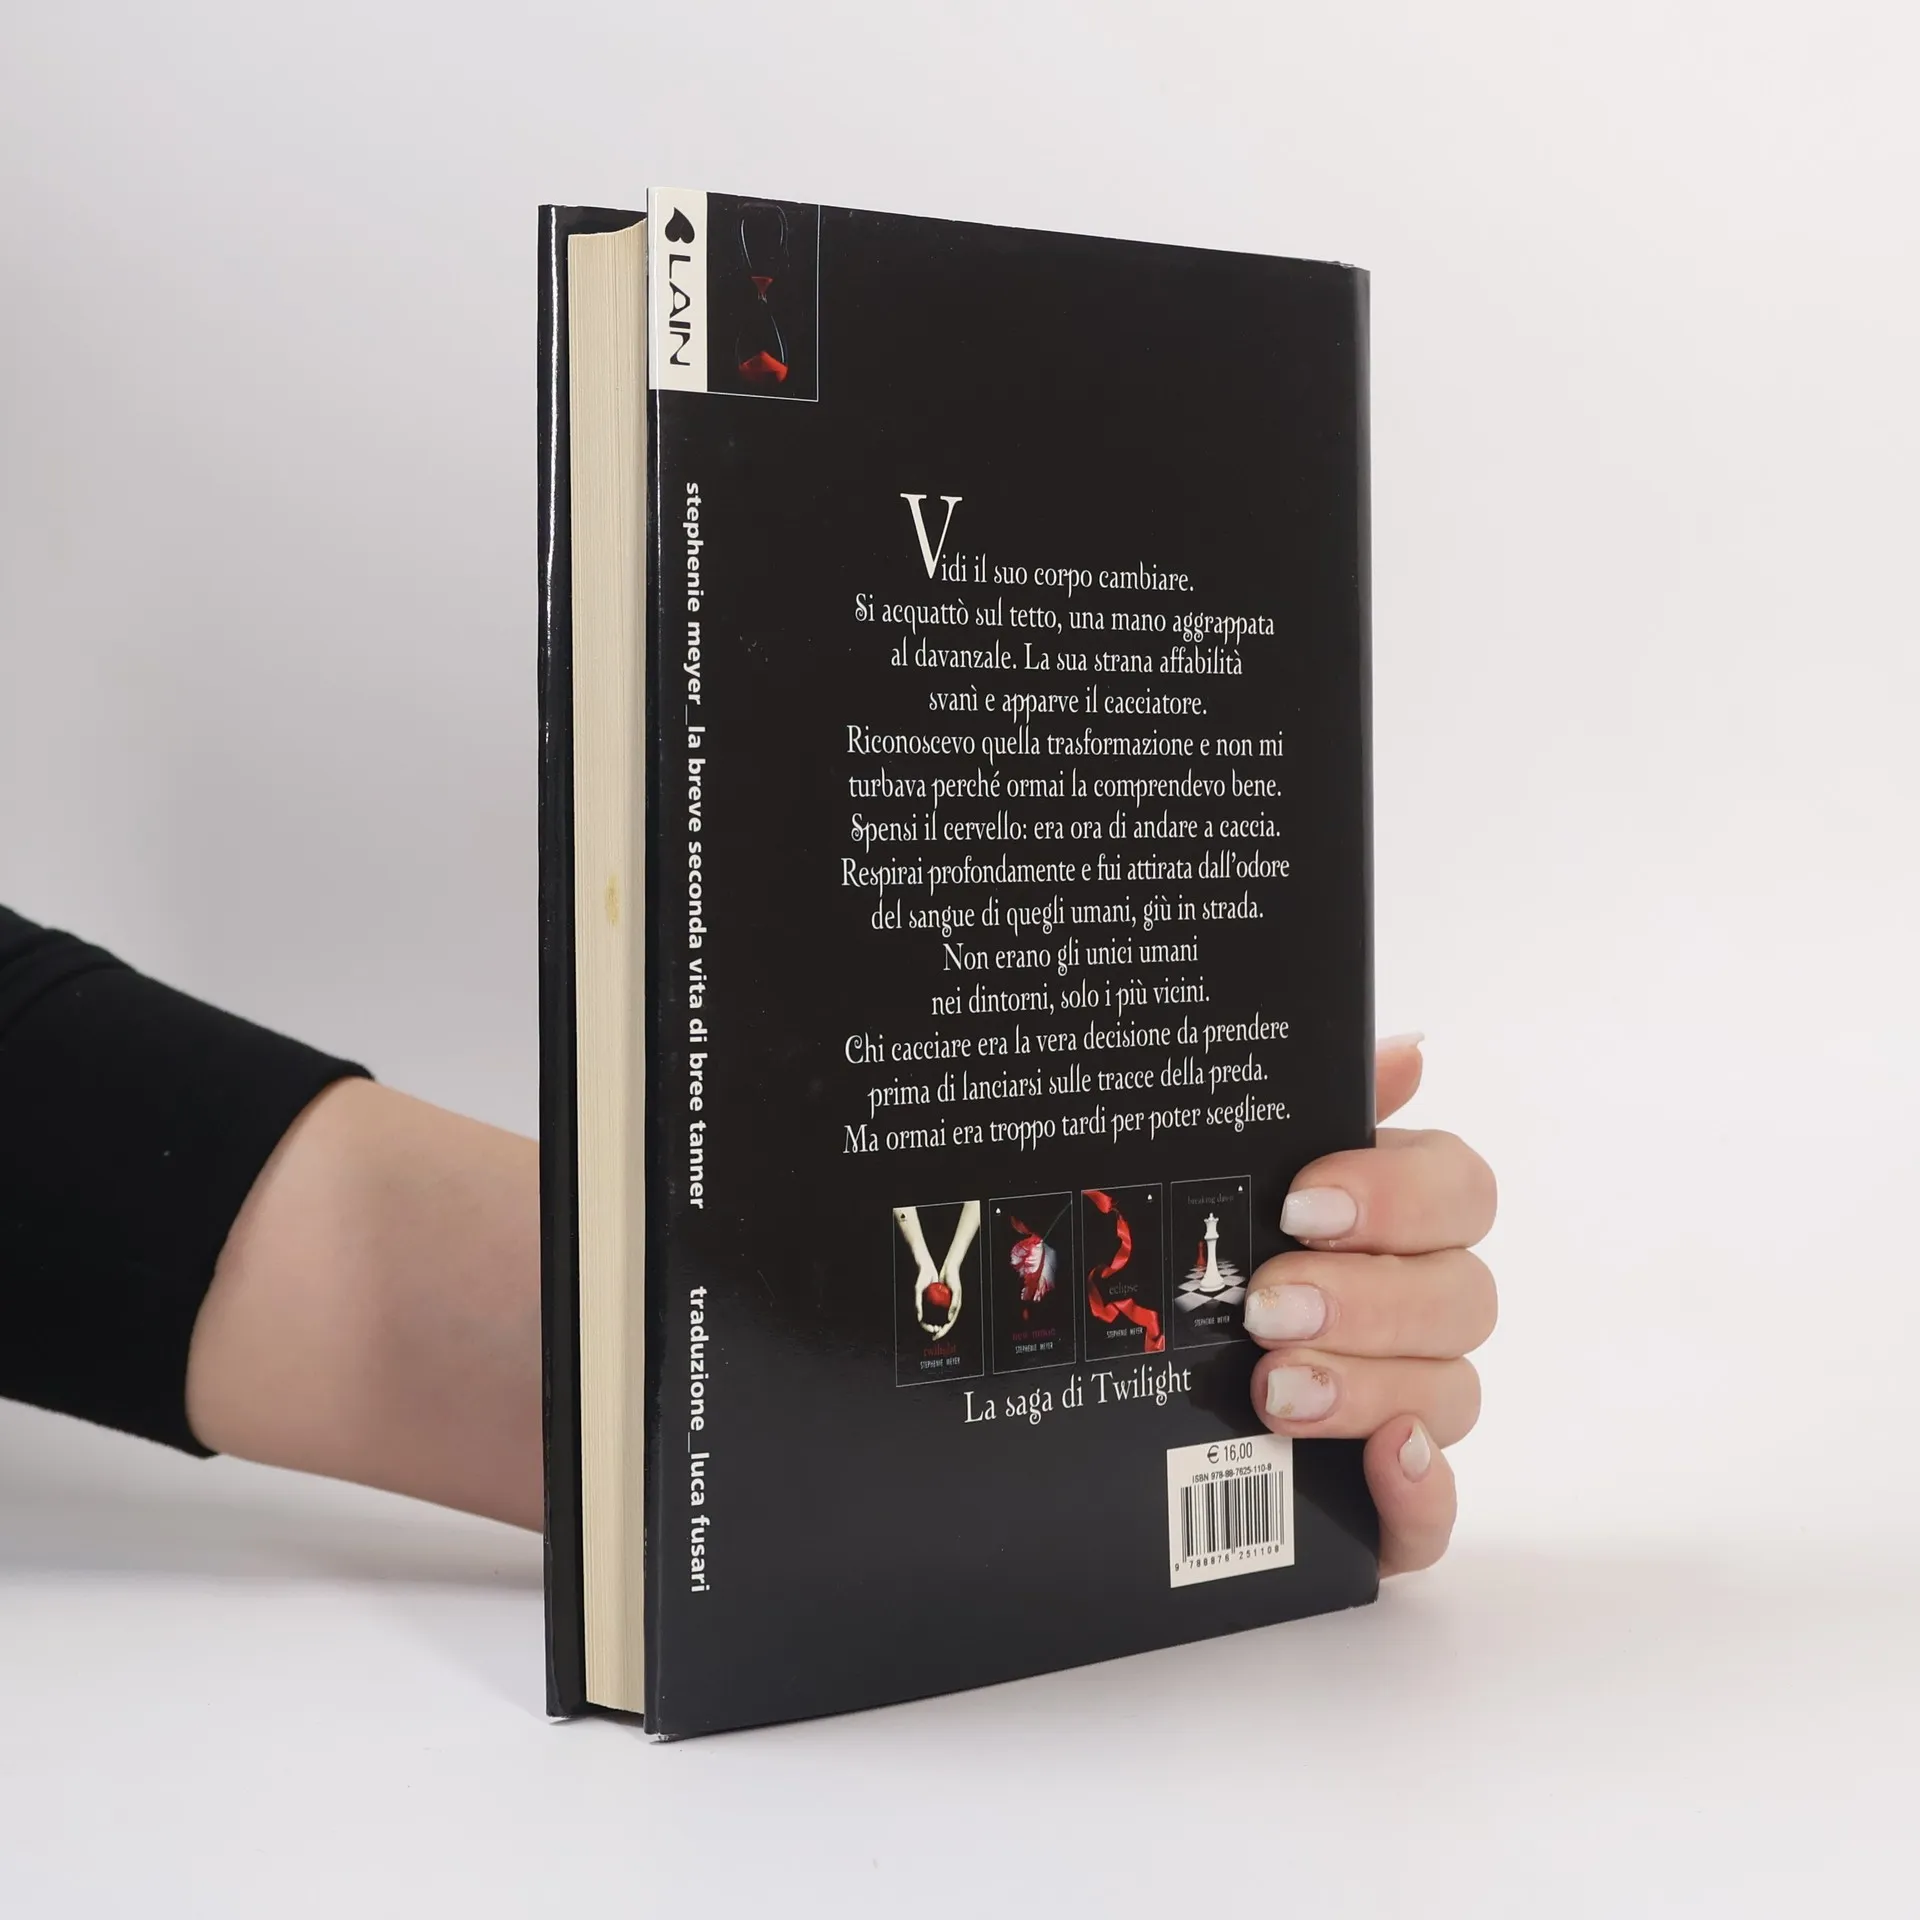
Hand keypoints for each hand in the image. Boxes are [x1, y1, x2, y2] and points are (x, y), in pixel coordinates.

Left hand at [1242, 1036, 1495, 1575]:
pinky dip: (1422, 1492)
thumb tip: (1406, 1049)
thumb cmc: (1193, 1256)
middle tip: (1267, 1308)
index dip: (1397, 1197)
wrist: (1106, 1387)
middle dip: (1366, 1299)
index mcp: (1391, 1219)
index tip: (1301, 1206)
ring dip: (1370, 1387)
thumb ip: (1314, 1106)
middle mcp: (1416, 1310)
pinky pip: (1437, 1516)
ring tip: (1272, 1390)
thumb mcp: (1232, 1171)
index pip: (1458, 1191)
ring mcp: (1409, 1410)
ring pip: (1451, 1397)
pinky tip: (1383, 1461)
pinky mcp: (1384, 1505)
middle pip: (1463, 1297)